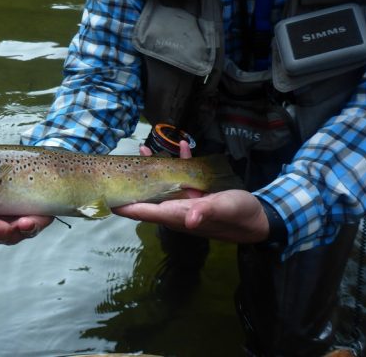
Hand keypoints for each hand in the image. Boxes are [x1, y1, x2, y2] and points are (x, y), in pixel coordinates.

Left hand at [113, 142, 268, 242]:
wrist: (258, 219)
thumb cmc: (240, 216)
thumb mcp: (225, 210)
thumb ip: (206, 212)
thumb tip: (189, 219)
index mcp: (178, 215)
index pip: (144, 211)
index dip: (124, 205)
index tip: (106, 197)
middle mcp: (177, 209)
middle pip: (147, 196)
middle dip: (133, 182)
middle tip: (118, 165)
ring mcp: (185, 201)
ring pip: (162, 184)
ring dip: (153, 167)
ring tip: (143, 148)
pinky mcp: (197, 193)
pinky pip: (183, 176)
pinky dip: (180, 162)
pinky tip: (181, 145)